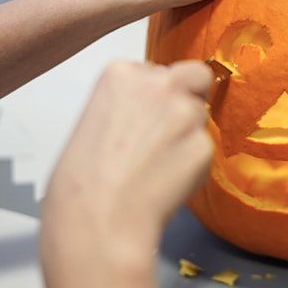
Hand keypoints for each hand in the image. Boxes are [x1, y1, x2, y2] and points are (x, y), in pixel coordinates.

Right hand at [41, 61, 212, 287]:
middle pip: (193, 76)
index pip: (156, 69)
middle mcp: (158, 83)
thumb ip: (128, 103)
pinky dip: (193, 165)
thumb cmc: (82, 180)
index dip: (155, 93)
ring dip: (189, 135)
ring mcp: (185, 113)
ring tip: (157, 166)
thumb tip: (150, 110)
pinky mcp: (203, 145)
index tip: (143, 115)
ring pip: (201, 115)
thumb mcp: (93, 118)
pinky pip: (205, 150)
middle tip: (168, 130)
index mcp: (121, 72)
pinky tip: (166, 182)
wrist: (97, 218)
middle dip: (188, 96)